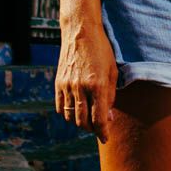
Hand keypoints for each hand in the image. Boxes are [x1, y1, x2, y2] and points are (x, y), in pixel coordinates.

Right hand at [54, 23, 117, 140]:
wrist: (80, 32)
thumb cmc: (101, 51)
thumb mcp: (112, 72)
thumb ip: (110, 97)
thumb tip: (108, 118)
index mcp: (97, 86)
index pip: (99, 119)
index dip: (103, 132)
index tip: (105, 138)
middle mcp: (81, 88)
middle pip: (83, 122)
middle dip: (92, 129)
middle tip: (98, 128)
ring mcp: (67, 86)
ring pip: (71, 117)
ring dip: (80, 123)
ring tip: (88, 119)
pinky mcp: (58, 83)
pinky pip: (61, 107)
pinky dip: (68, 114)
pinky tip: (76, 110)